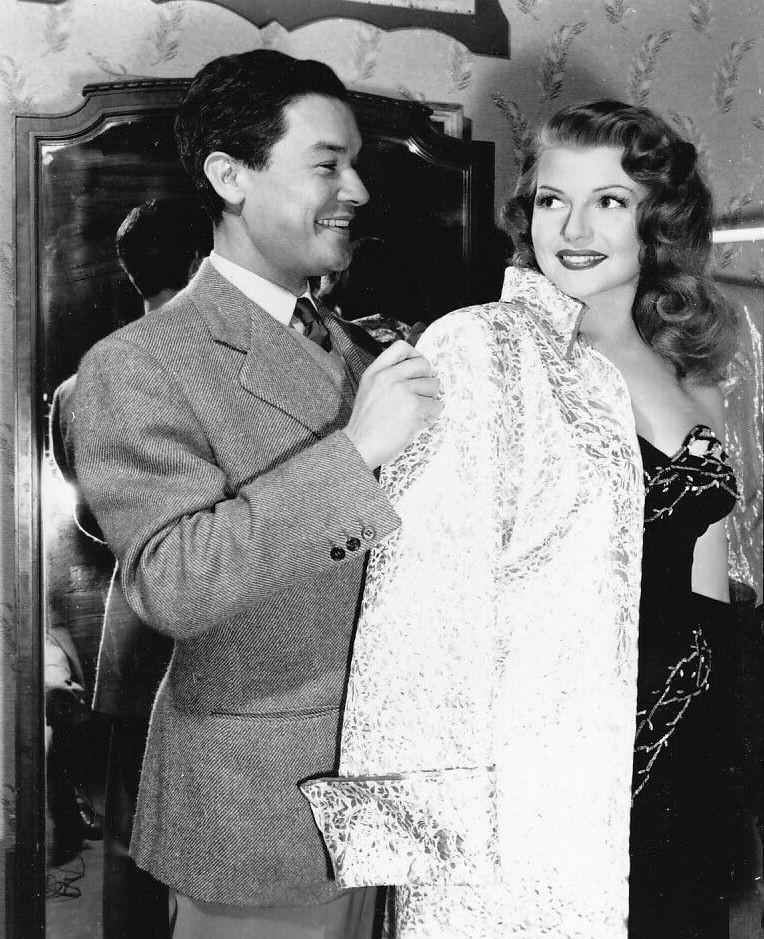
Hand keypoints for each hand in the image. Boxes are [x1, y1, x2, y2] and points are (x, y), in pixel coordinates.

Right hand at [345, 340, 441, 469]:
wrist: (359, 446)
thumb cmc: (366, 425)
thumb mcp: (368, 390)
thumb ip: (386, 378)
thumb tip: (415, 374)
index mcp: (375, 371)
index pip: (401, 347)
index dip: (415, 355)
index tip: (417, 369)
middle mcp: (388, 377)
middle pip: (423, 364)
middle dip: (427, 380)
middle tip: (421, 395)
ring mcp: (402, 390)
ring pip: (433, 385)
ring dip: (429, 400)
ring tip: (416, 412)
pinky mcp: (414, 406)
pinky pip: (436, 405)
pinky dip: (431, 415)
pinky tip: (417, 422)